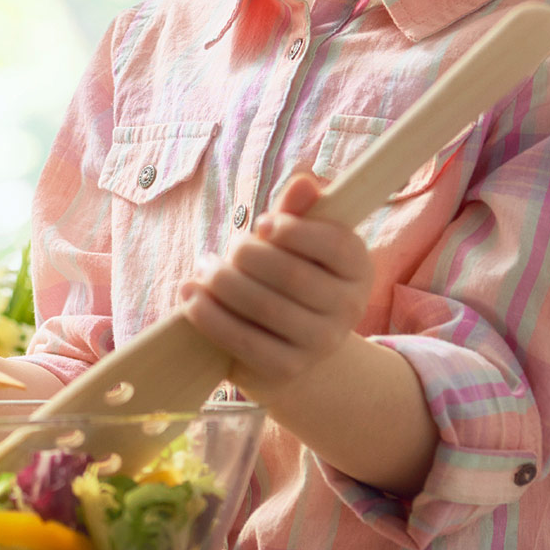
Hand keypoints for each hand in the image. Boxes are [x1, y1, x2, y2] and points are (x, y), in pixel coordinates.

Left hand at [178, 171, 373, 395]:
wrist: (289, 344)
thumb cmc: (287, 277)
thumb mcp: (297, 242)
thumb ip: (298, 213)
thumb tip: (304, 181)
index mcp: (358, 267)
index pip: (335, 244)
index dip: (293, 230)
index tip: (260, 223)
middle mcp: (349, 309)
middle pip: (291, 275)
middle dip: (246, 256)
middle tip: (225, 249)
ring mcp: (320, 343)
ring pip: (263, 307)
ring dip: (221, 282)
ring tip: (204, 270)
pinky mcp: (286, 368)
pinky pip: (242, 340)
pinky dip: (209, 315)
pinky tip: (190, 295)